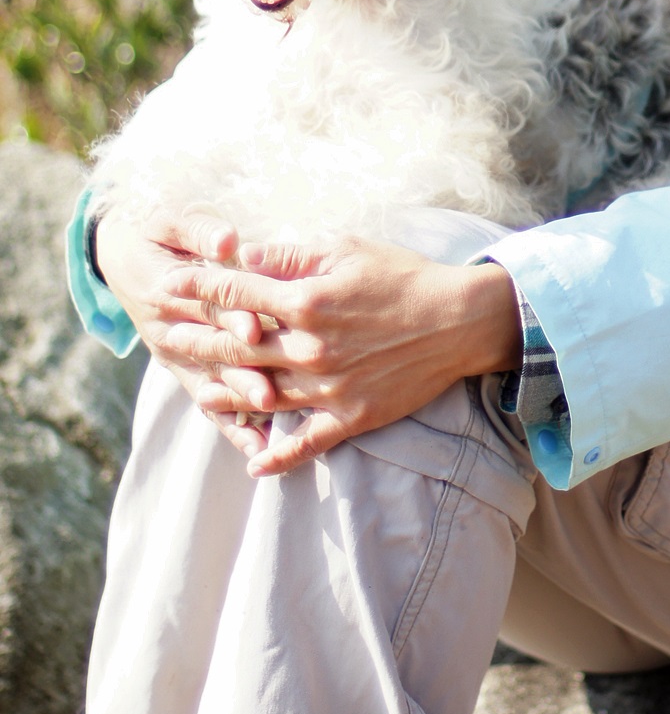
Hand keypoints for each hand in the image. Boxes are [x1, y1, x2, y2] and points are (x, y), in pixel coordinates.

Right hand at [94, 207, 274, 461]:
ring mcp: (176, 354)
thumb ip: (201, 230)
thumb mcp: (172, 220)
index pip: (205, 306)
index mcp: (167, 290)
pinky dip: (230, 425)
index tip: (257, 328)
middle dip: (240, 371)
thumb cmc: (160, 232)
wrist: (123, 256)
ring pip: (210, 382)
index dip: (231, 316)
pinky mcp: (184, 369)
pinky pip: (206, 401)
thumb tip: (228, 239)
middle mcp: (169, 329)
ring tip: (266, 423)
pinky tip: (256, 449)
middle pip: (211, 351)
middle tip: (269, 393)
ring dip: (237, 403)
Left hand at [160, 234, 522, 477]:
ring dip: (226, 395)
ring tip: (200, 394)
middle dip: (197, 339)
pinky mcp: (353, 416)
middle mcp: (311, 348)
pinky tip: (254, 464)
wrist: (459, 321)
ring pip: (263, 396)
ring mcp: (330, 387)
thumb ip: (294, 255)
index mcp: (308, 300)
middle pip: (239, 346)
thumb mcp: (348, 249)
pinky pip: (308, 443)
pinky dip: (279, 455)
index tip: (169, 284)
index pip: (238, 292)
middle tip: (165, 336)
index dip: (199, 287)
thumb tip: (247, 254)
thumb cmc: (404, 276)